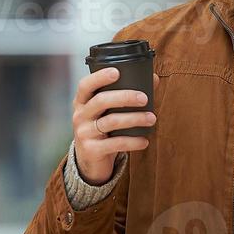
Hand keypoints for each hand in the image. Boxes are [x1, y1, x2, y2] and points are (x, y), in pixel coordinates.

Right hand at [72, 67, 159, 185]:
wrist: (89, 162)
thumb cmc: (103, 130)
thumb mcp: (107, 112)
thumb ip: (125, 95)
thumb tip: (153, 78)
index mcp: (82, 102)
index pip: (85, 85)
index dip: (99, 77)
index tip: (117, 72)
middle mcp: (80, 115)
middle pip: (101, 101)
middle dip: (125, 97)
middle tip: (144, 98)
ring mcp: (84, 133)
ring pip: (111, 121)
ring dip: (134, 119)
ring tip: (152, 119)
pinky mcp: (92, 150)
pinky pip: (115, 143)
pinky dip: (133, 142)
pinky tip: (145, 140)